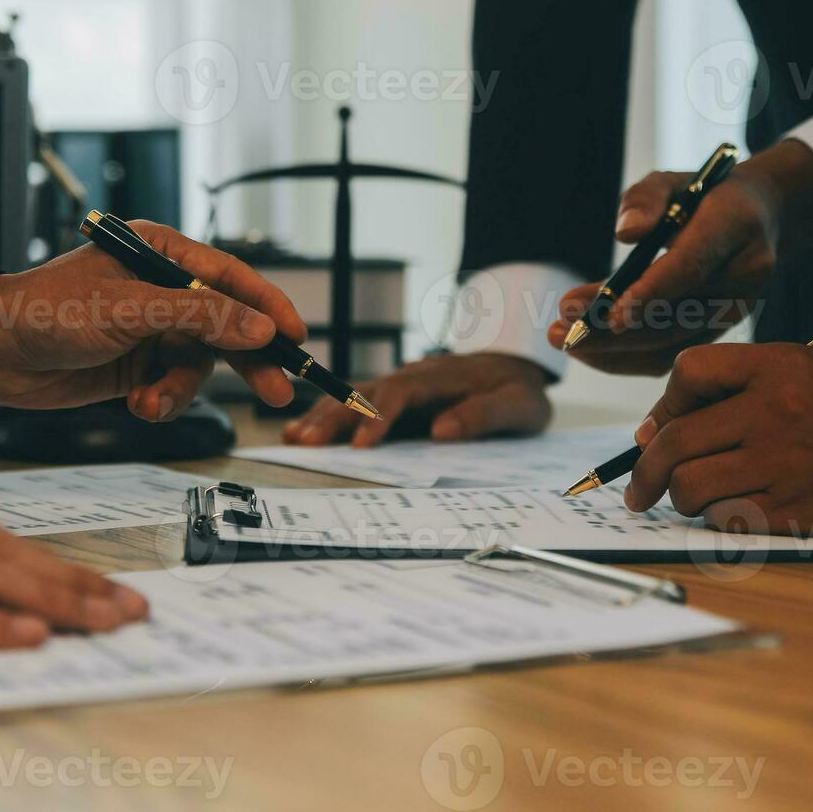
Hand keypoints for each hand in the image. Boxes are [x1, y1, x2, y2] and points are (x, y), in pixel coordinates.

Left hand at [0, 222, 307, 420]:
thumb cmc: (45, 311)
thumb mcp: (129, 311)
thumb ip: (198, 317)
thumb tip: (258, 328)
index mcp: (161, 253)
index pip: (231, 277)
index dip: (267, 307)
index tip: (296, 337)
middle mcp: (161, 288)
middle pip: (226, 324)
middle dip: (247, 360)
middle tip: (277, 392)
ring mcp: (150, 328)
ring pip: (199, 363)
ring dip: (182, 389)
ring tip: (153, 403)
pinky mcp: (136, 364)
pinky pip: (172, 385)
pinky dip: (162, 400)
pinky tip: (138, 404)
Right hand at [282, 353, 550, 447]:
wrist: (514, 365)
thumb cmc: (517, 390)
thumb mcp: (519, 405)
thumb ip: (485, 415)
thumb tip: (442, 430)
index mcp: (440, 379)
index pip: (402, 396)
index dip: (378, 418)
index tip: (360, 446)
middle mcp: (412, 377)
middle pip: (365, 394)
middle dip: (334, 417)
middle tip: (307, 443)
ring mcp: (399, 385)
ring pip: (353, 397)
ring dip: (323, 416)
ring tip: (293, 438)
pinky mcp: (392, 397)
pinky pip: (354, 403)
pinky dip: (327, 415)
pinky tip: (301, 431)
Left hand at [548, 140, 812, 375]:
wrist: (759, 218)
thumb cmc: (704, 196)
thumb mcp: (673, 181)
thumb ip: (647, 199)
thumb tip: (625, 232)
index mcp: (736, 228)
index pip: (692, 267)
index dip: (651, 292)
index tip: (610, 312)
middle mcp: (743, 276)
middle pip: (675, 316)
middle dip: (613, 330)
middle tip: (562, 326)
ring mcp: (735, 310)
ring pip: (669, 343)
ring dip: (611, 348)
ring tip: (562, 337)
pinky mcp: (717, 332)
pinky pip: (669, 355)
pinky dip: (624, 358)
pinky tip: (586, 348)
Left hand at [623, 344, 812, 535]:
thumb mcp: (801, 372)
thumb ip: (731, 387)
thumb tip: (649, 433)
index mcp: (777, 366)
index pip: (689, 371)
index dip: (663, 404)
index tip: (656, 432)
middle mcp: (776, 410)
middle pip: (674, 440)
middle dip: (645, 472)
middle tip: (640, 492)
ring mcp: (785, 462)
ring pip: (690, 486)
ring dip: (684, 499)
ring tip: (701, 498)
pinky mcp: (796, 510)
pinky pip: (723, 520)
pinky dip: (719, 521)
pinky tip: (737, 514)